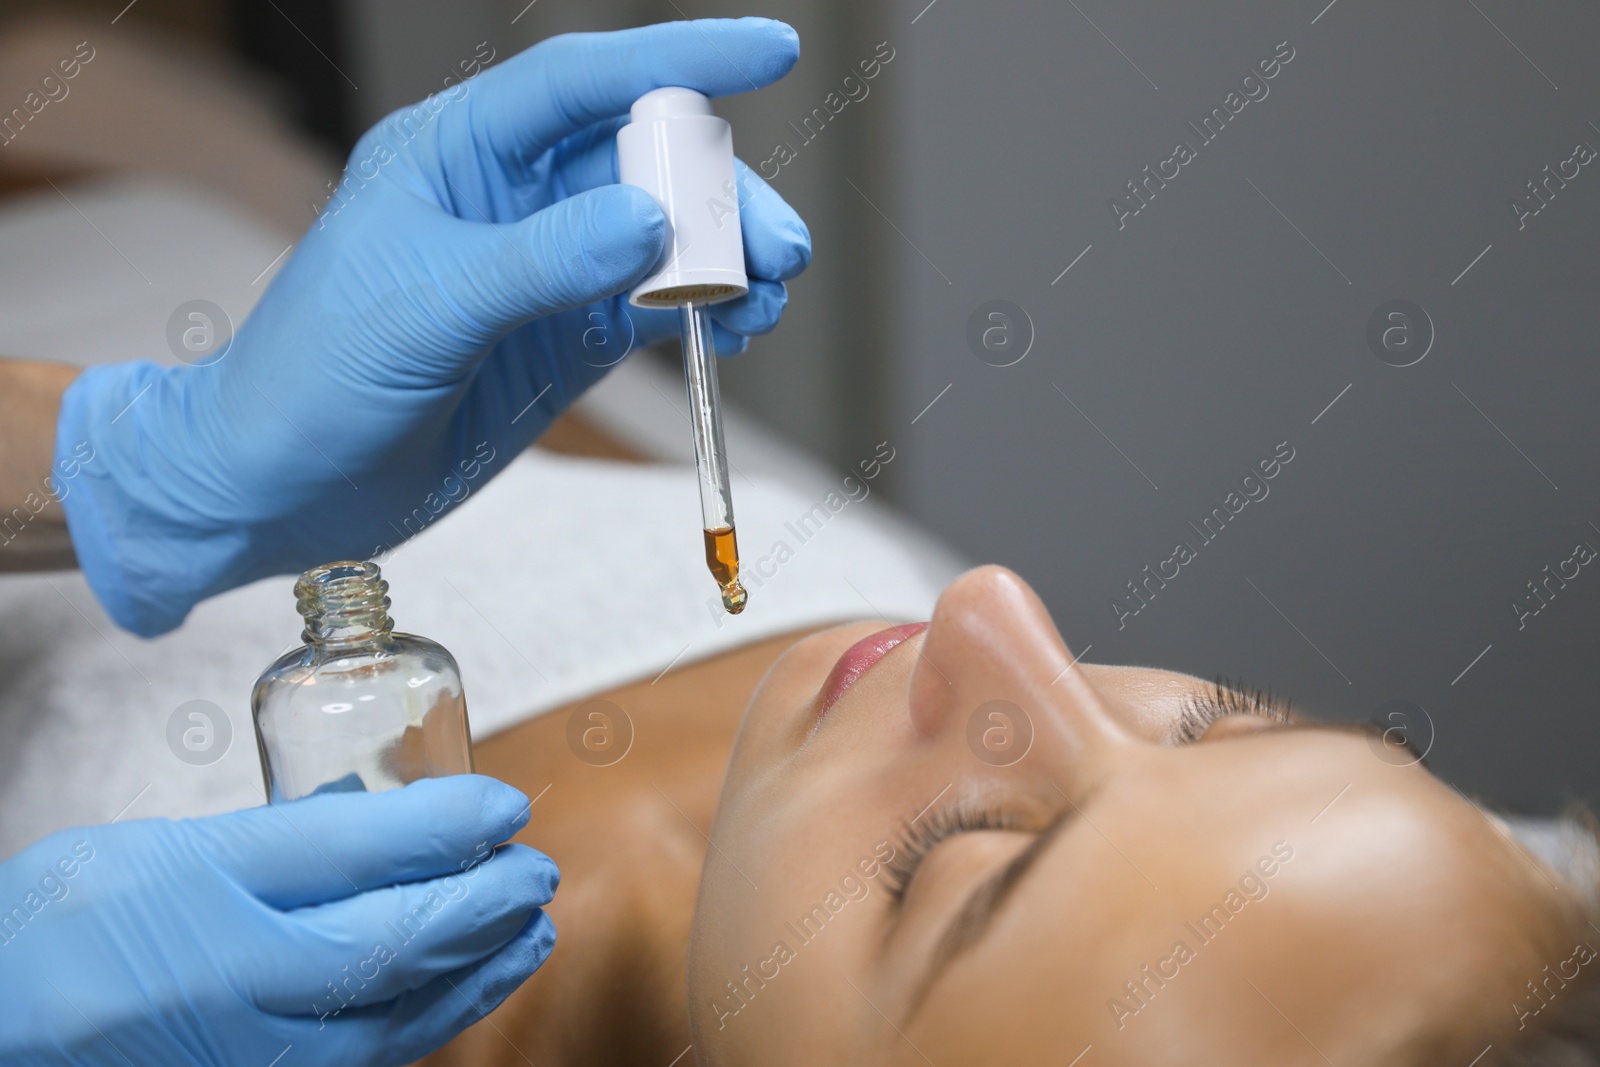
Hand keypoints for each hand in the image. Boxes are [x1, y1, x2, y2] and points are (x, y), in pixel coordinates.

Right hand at [0, 776, 557, 1065]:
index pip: (352, 853)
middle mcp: (228, 979)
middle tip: (535, 870)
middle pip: (391, 941)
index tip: (504, 807)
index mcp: (198, 891)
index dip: (446, 826)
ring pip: (395, 1015)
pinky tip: (468, 991)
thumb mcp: (166, 848)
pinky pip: (367, 1060)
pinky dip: (431, 1021)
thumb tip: (405, 828)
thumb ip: (286, 840)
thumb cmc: (66, 925)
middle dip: (483, 905)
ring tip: (532, 929)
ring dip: (479, 970)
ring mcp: (246, 1051)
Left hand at [56, 18, 810, 634]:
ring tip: (762, 302)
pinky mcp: (565, 338)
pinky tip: (732, 332)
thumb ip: (541, 260)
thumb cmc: (313, 377)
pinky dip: (704, 314)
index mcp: (456, 153)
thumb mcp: (422, 306)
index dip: (679, 59)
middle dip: (720, 196)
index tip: (770, 51)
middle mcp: (509, 199)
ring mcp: (544, 270)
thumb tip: (654, 221)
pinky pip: (655, 307)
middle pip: (644, 164)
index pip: (580, 82)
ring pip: (664, 238)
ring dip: (724, 260)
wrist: (285, 488)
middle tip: (778, 248)